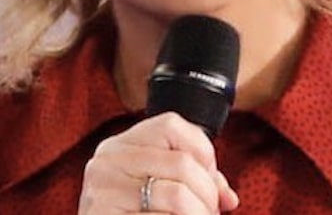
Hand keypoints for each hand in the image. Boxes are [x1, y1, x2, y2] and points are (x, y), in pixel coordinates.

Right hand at [79, 112, 238, 213]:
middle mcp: (107, 162)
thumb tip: (227, 197)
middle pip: (182, 163)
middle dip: (208, 194)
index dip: (203, 150)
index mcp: (118, 147)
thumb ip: (190, 182)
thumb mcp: (154, 190)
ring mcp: (103, 192)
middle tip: (210, 214)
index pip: (171, 124)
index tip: (209, 179)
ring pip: (177, 195)